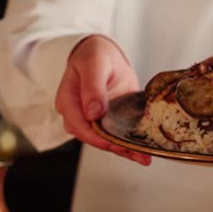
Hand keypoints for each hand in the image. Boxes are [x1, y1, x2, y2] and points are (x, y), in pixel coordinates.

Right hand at [55, 35, 150, 165]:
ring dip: (124, 151)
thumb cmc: (95, 54)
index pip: (78, 124)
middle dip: (114, 148)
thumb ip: (93, 87)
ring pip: (105, 139)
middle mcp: (78, 114)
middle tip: (137, 154)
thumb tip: (93, 113)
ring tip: (144, 158)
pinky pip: (115, 136)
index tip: (114, 142)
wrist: (103, 54)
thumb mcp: (94, 63)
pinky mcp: (107, 120)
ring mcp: (92, 119)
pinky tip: (142, 155)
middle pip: (92, 137)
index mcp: (68, 100)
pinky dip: (128, 146)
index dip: (95, 136)